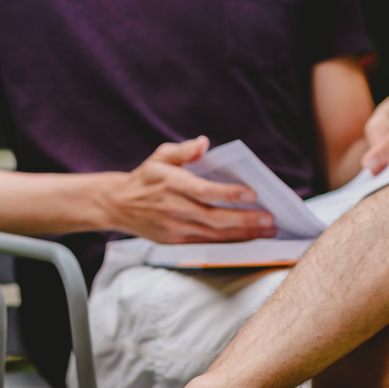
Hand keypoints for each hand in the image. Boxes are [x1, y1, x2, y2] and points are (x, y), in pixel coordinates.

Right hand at [108, 137, 276, 243]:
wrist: (118, 204)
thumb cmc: (146, 177)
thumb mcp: (160, 156)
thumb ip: (183, 150)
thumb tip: (204, 143)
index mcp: (172, 184)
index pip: (204, 191)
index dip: (228, 193)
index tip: (252, 194)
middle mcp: (174, 208)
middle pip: (214, 217)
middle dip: (244, 220)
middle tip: (269, 219)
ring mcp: (174, 227)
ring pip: (213, 234)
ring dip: (242, 234)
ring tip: (266, 230)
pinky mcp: (175, 241)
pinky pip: (206, 244)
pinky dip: (228, 243)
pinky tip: (246, 239)